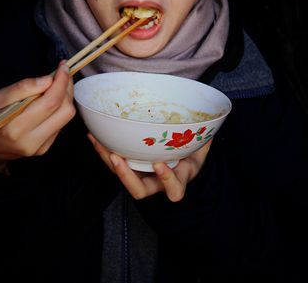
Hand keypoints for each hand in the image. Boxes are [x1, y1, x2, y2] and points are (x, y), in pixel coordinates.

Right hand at [0, 61, 75, 173]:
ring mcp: (39, 148)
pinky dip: (59, 109)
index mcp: (15, 127)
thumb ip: (23, 88)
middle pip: (64, 111)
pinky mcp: (43, 149)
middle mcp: (30, 141)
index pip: (50, 102)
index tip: (63, 67)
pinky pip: (60, 125)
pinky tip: (51, 100)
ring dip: (66, 98)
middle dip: (67, 88)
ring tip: (57, 84)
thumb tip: (48, 80)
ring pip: (66, 118)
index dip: (61, 82)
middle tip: (61, 73)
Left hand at [88, 132, 211, 201]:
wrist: (179, 162)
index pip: (174, 188)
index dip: (168, 180)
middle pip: (139, 190)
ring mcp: (141, 176)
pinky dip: (103, 150)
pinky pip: (114, 163)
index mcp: (178, 180)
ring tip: (99, 143)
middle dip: (127, 176)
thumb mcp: (201, 149)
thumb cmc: (191, 155)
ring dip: (109, 162)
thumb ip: (206, 137)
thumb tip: (213, 116)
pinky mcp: (129, 167)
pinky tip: (94, 135)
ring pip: (123, 177)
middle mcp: (156, 183)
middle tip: (118, 159)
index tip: (161, 164)